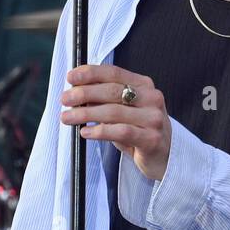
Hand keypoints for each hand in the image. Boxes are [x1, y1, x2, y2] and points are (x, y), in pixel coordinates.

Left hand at [60, 64, 170, 180]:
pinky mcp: (152, 139)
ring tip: (67, 117)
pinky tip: (85, 132)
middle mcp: (151, 98)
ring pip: (113, 112)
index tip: (71, 77)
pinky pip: (120, 132)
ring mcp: (153, 119)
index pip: (113, 72)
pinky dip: (99, 131)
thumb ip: (104, 99)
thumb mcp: (123, 110)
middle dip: (83, 93)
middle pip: (111, 91)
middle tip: (64, 99)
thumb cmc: (139, 130)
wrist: (165, 157)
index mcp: (144, 85)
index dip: (90, 73)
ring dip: (85, 114)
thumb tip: (75, 92)